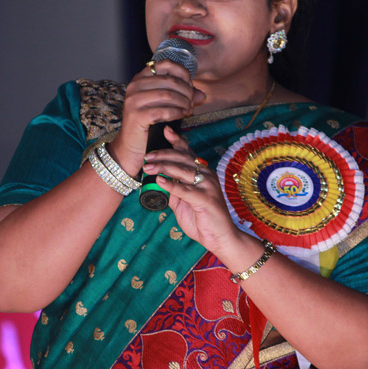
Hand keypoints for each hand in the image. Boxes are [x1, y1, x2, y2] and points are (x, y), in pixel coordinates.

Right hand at [111, 60, 205, 173]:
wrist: (133, 145)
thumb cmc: (151, 123)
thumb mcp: (167, 105)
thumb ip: (183, 97)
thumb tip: (201, 95)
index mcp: (141, 78)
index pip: (166, 64)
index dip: (182, 73)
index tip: (190, 86)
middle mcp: (135, 85)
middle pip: (170, 80)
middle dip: (186, 92)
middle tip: (191, 103)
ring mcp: (134, 100)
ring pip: (169, 95)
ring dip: (184, 103)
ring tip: (188, 110)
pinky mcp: (137, 115)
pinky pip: (165, 111)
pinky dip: (177, 113)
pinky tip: (182, 116)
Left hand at [141, 126, 239, 251]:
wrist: (220, 238)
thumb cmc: (202, 219)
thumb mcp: (184, 201)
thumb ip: (174, 190)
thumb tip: (160, 181)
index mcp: (203, 173)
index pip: (188, 152)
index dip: (177, 140)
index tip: (165, 130)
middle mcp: (207, 175)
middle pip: (182, 158)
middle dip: (163, 155)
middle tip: (147, 155)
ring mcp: (208, 186)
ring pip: (182, 170)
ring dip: (163, 167)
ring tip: (148, 167)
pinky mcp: (206, 199)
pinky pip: (185, 190)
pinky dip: (171, 185)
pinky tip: (160, 181)